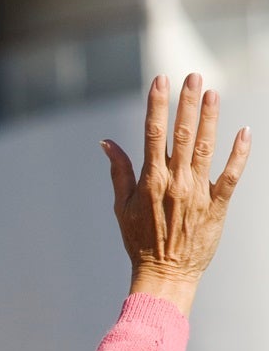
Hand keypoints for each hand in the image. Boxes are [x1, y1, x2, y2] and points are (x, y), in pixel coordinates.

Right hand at [103, 74, 249, 315]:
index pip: (153, 133)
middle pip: (182, 134)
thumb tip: (107, 143)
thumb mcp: (121, 206)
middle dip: (187, 103)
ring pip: (206, 148)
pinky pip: (231, 175)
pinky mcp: (217, 205)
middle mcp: (174, 182)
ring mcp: (198, 193)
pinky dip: (238, 153)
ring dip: (210, 119)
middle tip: (193, 76)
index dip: (157, 105)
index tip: (160, 80)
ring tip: (213, 93)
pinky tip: (243, 131)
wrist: (165, 273)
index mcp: (149, 181)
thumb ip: (118, 171)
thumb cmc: (139, 241)